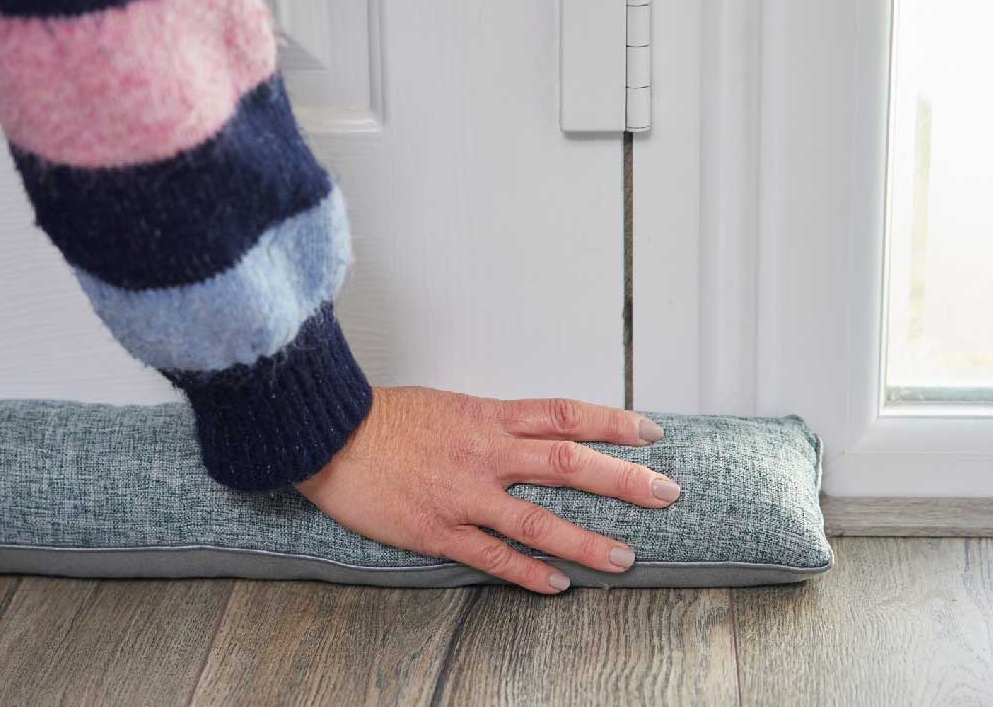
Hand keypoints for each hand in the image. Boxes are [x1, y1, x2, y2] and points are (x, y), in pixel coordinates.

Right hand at [294, 386, 680, 592]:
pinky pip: (494, 556)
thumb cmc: (379, 419)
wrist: (326, 436)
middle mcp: (485, 454)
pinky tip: (558, 585)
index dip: (612, 423)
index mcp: (487, 417)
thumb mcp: (444, 406)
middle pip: (569, 464)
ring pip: (539, 520)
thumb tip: (527, 435)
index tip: (650, 432)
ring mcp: (464, 495)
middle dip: (623, 480)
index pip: (564, 415)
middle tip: (666, 493)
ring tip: (625, 559)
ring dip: (587, 541)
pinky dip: (529, 573)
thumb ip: (488, 423)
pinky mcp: (438, 530)